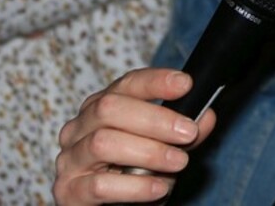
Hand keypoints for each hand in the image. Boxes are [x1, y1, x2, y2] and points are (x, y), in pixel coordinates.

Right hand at [53, 68, 216, 205]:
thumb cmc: (131, 173)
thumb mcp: (162, 148)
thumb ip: (182, 132)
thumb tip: (206, 116)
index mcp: (100, 107)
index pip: (126, 84)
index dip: (155, 81)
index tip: (185, 84)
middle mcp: (79, 128)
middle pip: (110, 108)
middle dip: (154, 118)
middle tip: (188, 133)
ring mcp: (70, 159)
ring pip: (102, 143)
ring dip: (148, 152)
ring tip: (178, 162)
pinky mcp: (68, 192)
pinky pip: (100, 185)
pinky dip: (134, 186)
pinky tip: (158, 188)